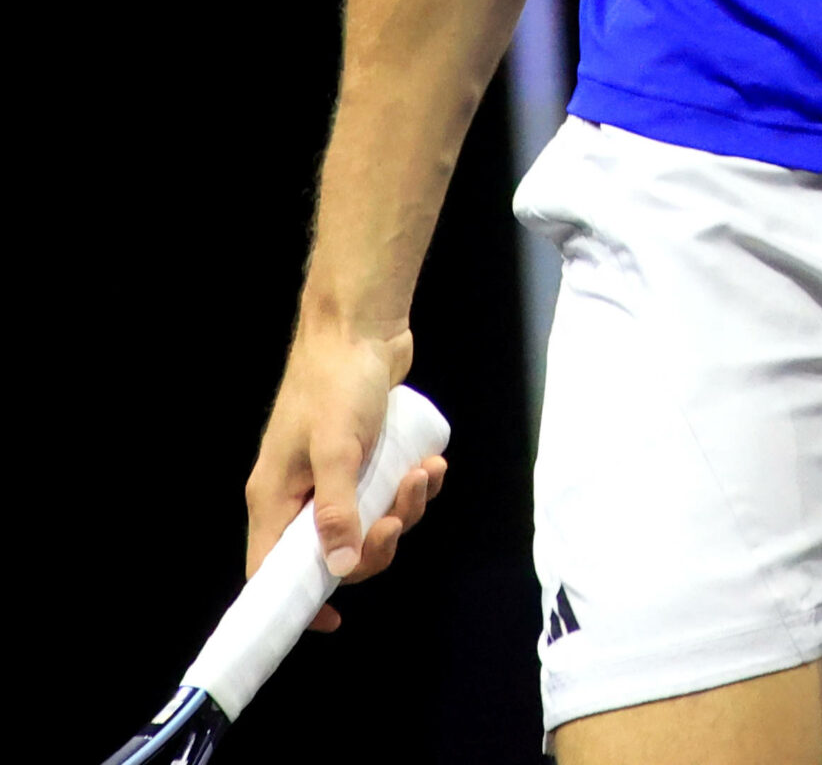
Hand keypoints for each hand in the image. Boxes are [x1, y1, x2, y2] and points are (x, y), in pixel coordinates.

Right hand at [245, 328, 446, 632]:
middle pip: (333, 552)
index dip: (297, 602)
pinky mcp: (365, 454)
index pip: (270, 570)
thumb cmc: (338, 380)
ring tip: (422, 475)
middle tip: (398, 514)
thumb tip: (337, 571)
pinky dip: (413, 485)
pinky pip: (389, 490)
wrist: (362, 322)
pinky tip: (432, 464)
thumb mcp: (336, 448)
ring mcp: (334, 472)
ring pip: (369, 521)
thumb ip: (336, 510)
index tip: (335, 618)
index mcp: (276, 496)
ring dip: (403, 508)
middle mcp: (301, 490)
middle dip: (375, 542)